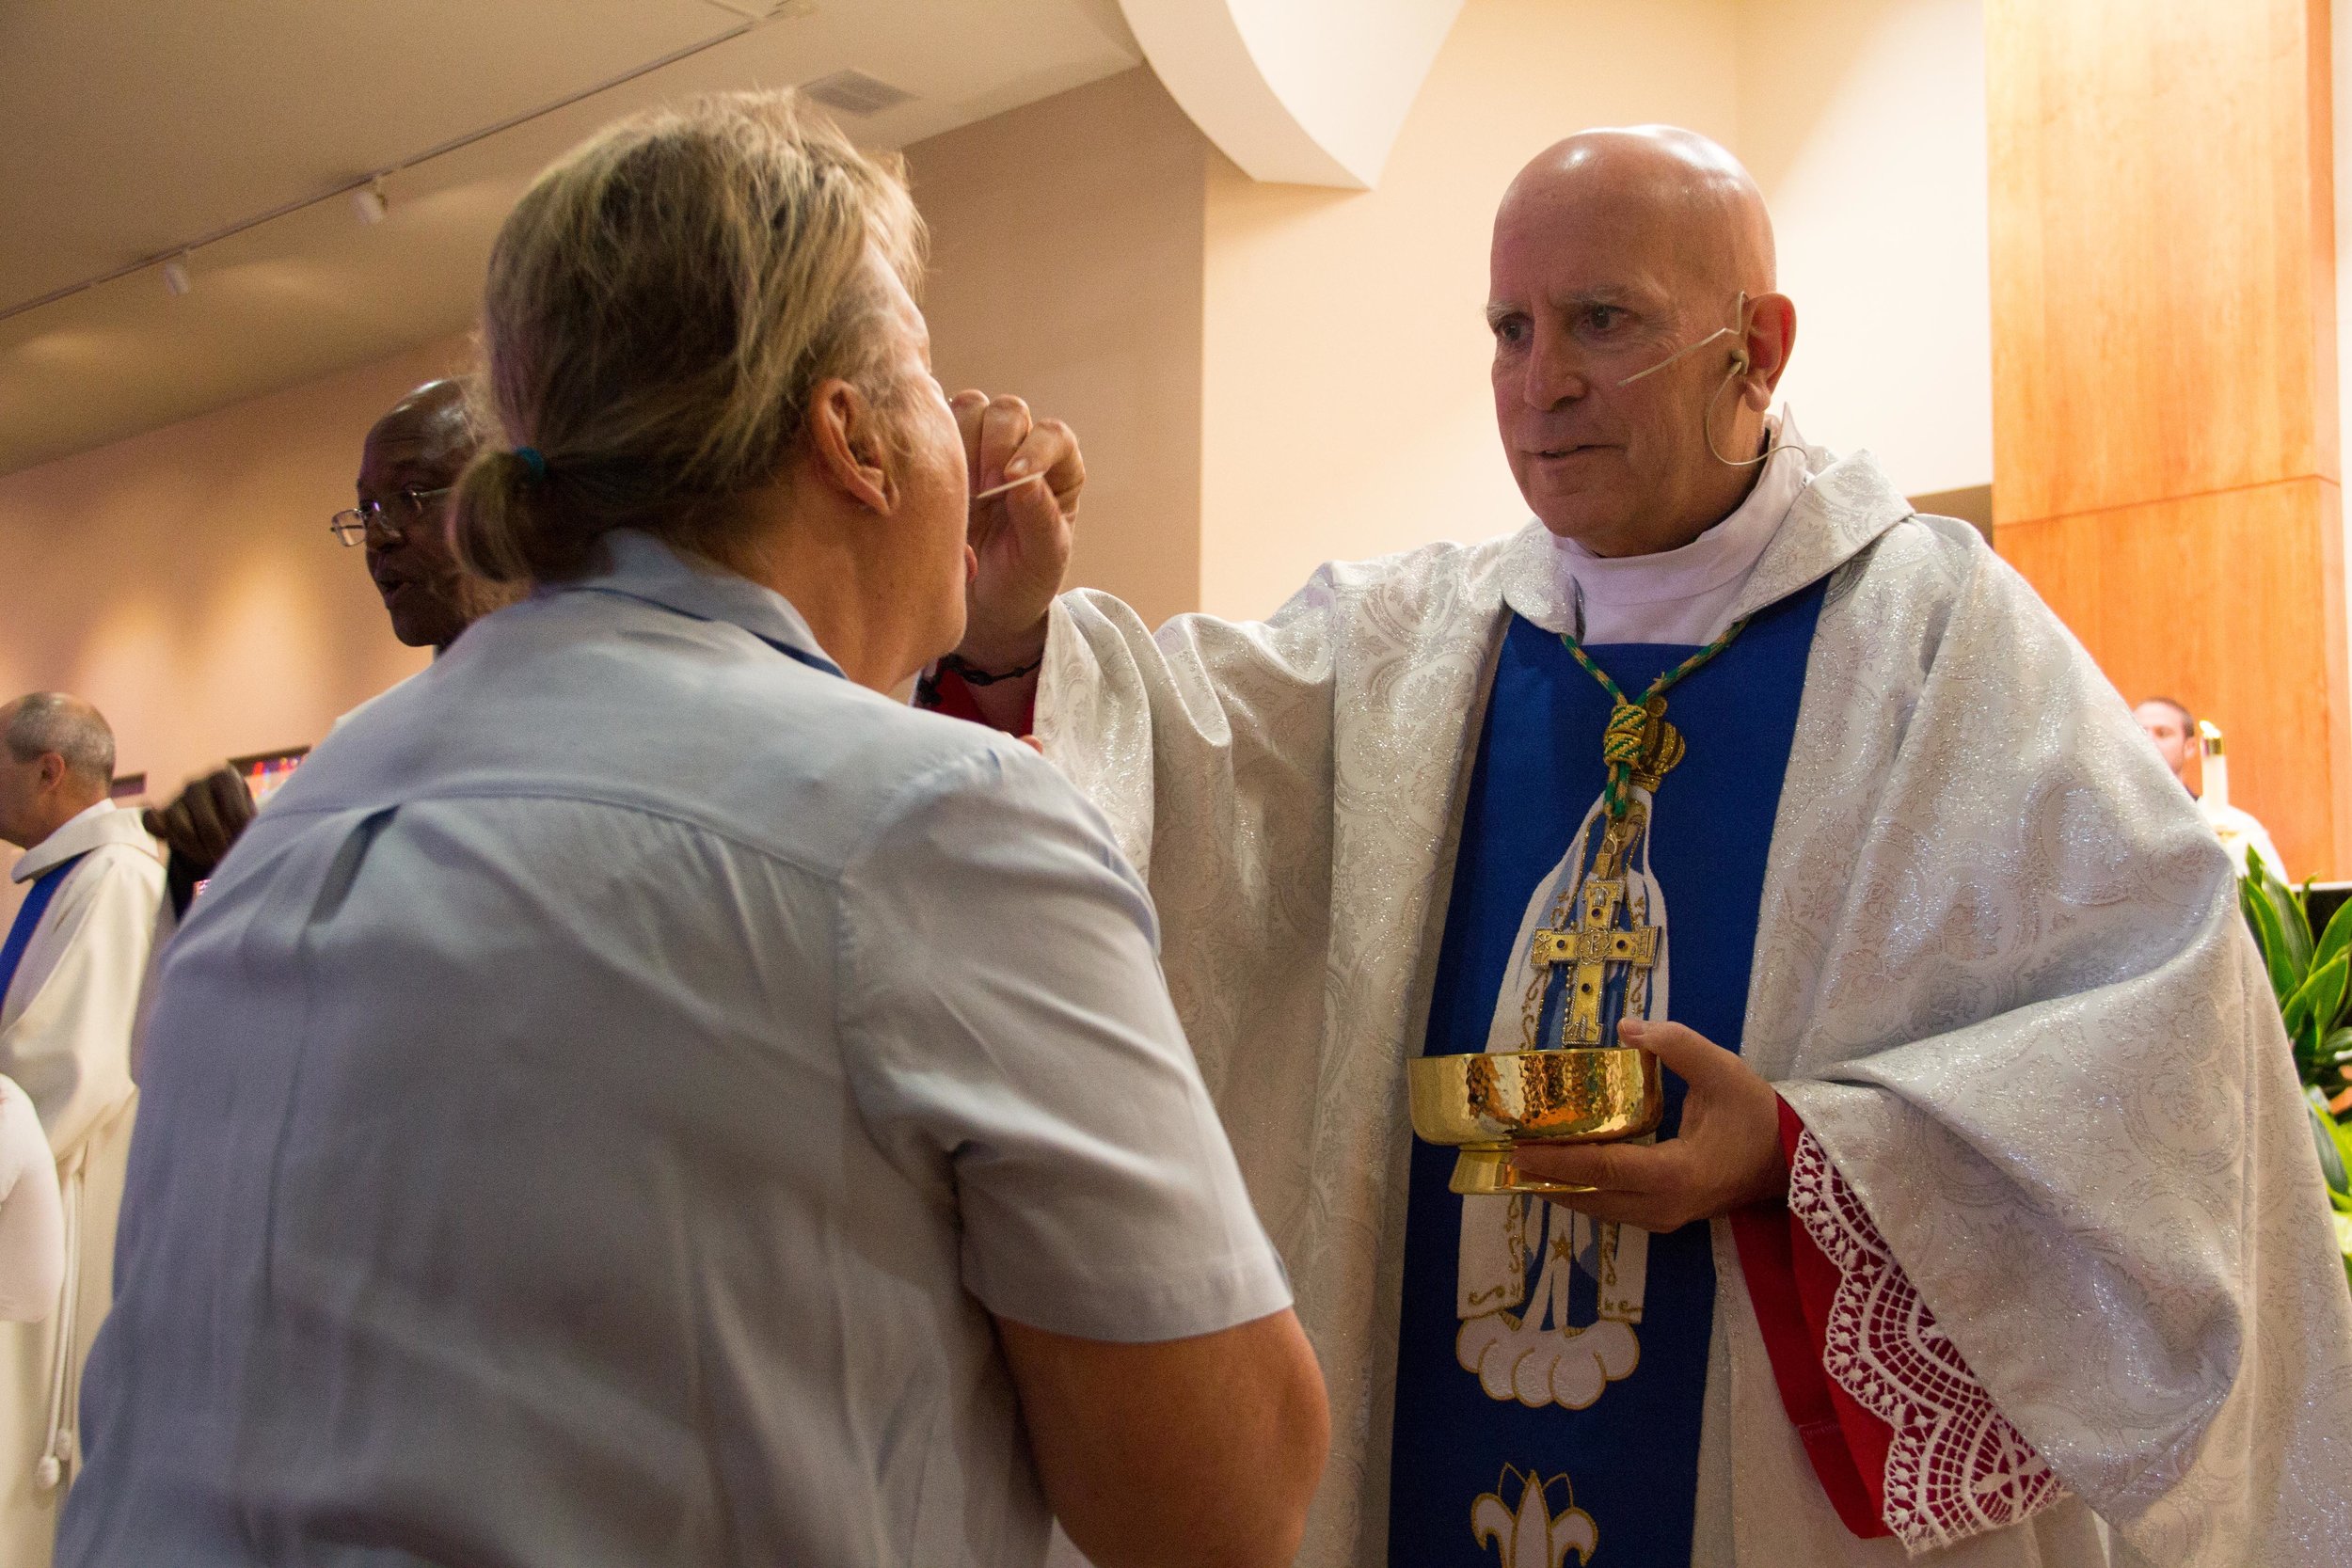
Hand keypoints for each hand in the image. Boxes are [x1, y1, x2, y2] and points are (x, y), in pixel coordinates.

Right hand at [142, 766, 255, 879]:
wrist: (214, 819)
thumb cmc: (238, 817)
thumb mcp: (252, 817)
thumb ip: (252, 824)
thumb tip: (254, 843)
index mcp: (225, 777)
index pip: (237, 816)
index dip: (242, 839)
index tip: (247, 850)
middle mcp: (197, 783)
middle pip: (209, 826)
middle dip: (221, 850)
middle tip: (228, 860)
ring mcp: (175, 796)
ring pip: (184, 832)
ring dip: (199, 852)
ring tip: (211, 858)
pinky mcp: (158, 813)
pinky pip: (154, 826)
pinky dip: (164, 837)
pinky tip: (179, 846)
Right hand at [951, 390, 1081, 672]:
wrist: (981, 607)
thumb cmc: (1022, 582)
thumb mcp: (1043, 560)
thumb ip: (1041, 519)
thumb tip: (1024, 479)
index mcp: (1058, 469)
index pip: (1053, 435)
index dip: (1033, 448)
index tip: (1011, 480)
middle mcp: (1020, 449)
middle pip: (1007, 412)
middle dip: (993, 445)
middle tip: (981, 493)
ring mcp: (978, 448)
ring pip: (968, 410)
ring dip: (959, 443)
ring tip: (955, 492)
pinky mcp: (941, 455)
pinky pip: (932, 429)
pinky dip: (929, 446)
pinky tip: (929, 483)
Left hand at [1506, 1018, 1786, 1231]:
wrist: (1793, 1161)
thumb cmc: (1758, 1116)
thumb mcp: (1723, 1071)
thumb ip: (1677, 1046)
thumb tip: (1627, 1028)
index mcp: (1674, 1175)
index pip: (1602, 1169)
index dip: (1556, 1157)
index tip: (1518, 1144)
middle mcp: (1662, 1207)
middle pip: (1588, 1196)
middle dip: (1543, 1173)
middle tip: (1503, 1147)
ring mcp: (1662, 1219)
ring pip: (1595, 1208)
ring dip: (1557, 1184)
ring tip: (1520, 1156)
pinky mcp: (1662, 1217)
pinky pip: (1609, 1208)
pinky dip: (1580, 1189)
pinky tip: (1556, 1167)